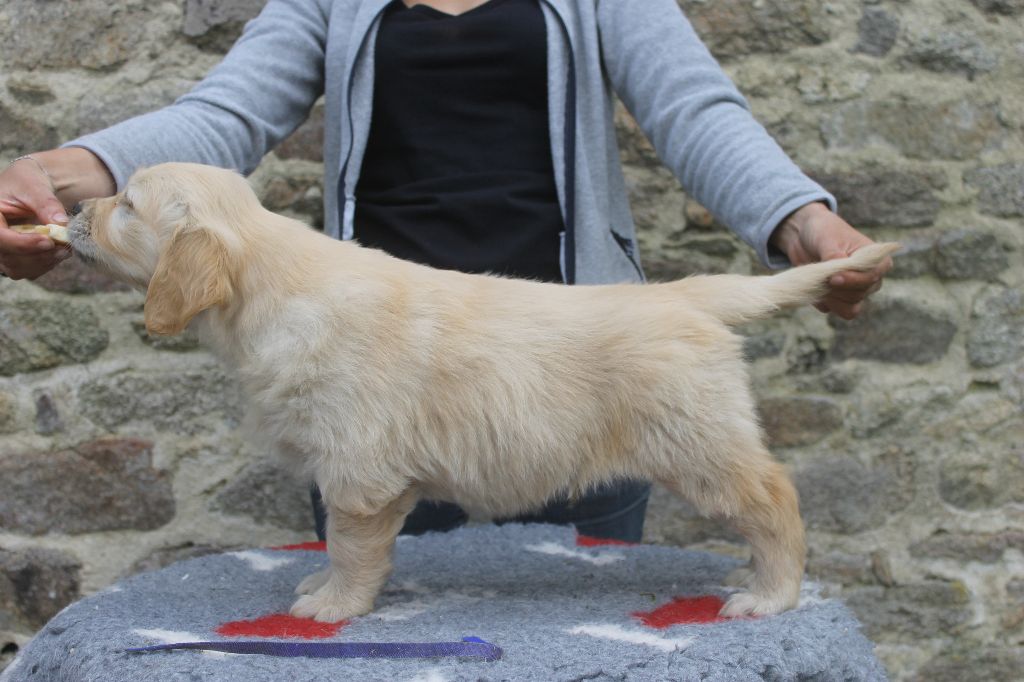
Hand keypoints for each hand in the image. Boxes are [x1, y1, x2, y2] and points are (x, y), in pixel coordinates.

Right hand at [0, 156, 70, 279]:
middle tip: (64, 246)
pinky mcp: (13, 258)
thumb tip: (60, 222)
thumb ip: (46, 203)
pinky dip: (45, 264)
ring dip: (44, 262)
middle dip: (39, 255)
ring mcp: (1, 250)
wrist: (29, 188)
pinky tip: (58, 252)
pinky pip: (27, 270)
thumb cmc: (26, 182)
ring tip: (64, 249)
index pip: (0, 238)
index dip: (24, 244)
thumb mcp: (34, 186)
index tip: (49, 240)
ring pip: (18, 268)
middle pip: (9, 258)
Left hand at [770, 202, 891, 319]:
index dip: (853, 281)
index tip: (834, 277)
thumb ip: (834, 257)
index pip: (872, 278)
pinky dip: (822, 301)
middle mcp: (870, 279)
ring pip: (849, 309)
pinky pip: (832, 309)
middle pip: (858, 295)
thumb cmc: (823, 231)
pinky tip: (814, 286)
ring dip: (831, 299)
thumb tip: (836, 274)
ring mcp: (855, 291)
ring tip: (818, 282)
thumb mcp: (828, 239)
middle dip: (837, 289)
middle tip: (822, 277)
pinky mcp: (838, 298)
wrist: (803, 236)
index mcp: (877, 261)